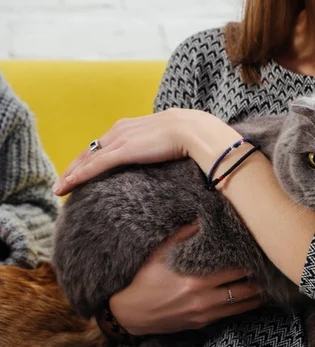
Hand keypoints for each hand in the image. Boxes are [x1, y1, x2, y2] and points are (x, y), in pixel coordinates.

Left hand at [52, 108, 223, 195]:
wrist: (192, 129)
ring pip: (87, 159)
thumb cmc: (188, 134)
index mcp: (129, 126)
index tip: (81, 171)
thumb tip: (164, 153)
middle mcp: (119, 130)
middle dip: (74, 168)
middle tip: (63, 183)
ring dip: (71, 175)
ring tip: (60, 189)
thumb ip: (157, 144)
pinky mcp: (122, 151)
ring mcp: (119, 140)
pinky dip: (79, 176)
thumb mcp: (166, 138)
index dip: (89, 158)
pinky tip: (68, 185)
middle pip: (89, 151)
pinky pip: (95, 166)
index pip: (102, 144)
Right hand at [108, 225, 263, 335]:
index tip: (260, 249)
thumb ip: (184, 235)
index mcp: (196, 278)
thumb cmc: (141, 279)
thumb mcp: (159, 252)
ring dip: (258, 294)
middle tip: (271, 265)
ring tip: (270, 282)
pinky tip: (255, 298)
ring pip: (243, 304)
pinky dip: (246, 306)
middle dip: (259, 276)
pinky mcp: (202, 323)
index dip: (250, 259)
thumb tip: (203, 218)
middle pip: (244, 287)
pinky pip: (231, 315)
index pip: (235, 267)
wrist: (127, 313)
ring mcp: (205, 313)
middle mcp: (204, 298)